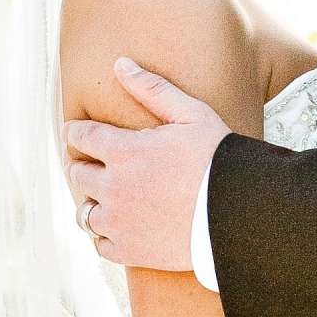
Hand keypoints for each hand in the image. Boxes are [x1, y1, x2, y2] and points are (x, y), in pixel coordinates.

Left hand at [64, 59, 227, 272]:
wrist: (240, 213)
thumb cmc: (220, 158)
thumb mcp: (191, 114)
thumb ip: (152, 88)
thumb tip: (119, 64)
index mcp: (122, 151)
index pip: (78, 136)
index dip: (78, 132)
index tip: (82, 134)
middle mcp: (112, 187)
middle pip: (76, 174)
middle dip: (83, 165)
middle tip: (97, 164)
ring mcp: (119, 223)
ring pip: (84, 212)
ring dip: (94, 202)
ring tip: (112, 198)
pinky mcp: (130, 251)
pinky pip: (100, 244)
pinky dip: (107, 235)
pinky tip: (124, 226)